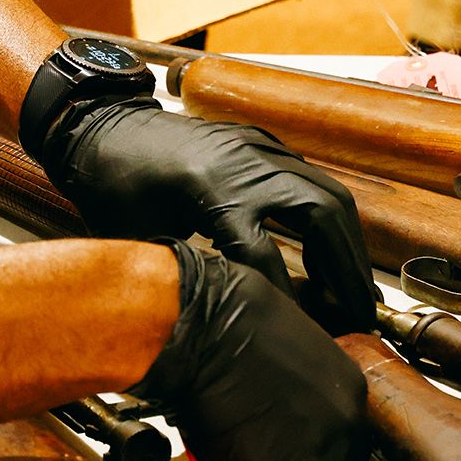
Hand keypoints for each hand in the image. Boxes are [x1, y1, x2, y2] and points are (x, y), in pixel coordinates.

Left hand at [39, 98, 378, 335]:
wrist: (98, 126)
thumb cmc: (110, 186)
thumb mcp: (140, 240)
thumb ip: (186, 276)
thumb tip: (225, 318)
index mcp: (212, 190)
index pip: (266, 255)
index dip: (291, 301)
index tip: (308, 334)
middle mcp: (245, 163)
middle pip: (322, 214)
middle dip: (345, 267)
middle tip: (361, 311)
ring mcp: (256, 147)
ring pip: (327, 192)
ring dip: (346, 242)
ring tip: (356, 288)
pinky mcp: (259, 142)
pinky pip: (310, 178)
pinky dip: (329, 216)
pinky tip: (333, 249)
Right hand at [134, 242, 368, 460]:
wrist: (205, 326)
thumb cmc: (234, 324)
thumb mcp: (295, 355)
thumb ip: (304, 397)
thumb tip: (282, 426)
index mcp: (350, 393)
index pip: (345, 453)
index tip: (288, 460)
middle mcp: (343, 431)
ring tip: (228, 458)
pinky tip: (214, 459)